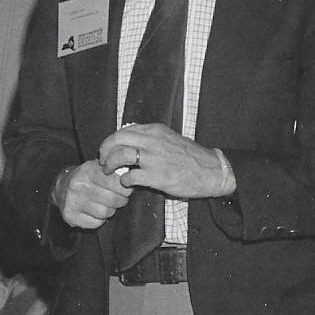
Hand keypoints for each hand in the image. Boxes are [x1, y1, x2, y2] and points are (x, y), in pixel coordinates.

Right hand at [52, 159, 133, 227]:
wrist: (62, 187)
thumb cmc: (87, 178)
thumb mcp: (99, 167)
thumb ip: (115, 170)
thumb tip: (132, 176)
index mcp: (87, 171)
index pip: (116, 182)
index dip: (125, 187)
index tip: (126, 188)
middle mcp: (78, 186)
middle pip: (113, 199)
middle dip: (121, 200)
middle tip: (120, 197)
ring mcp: (72, 202)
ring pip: (106, 213)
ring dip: (111, 210)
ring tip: (107, 204)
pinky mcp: (70, 217)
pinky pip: (96, 223)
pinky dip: (100, 220)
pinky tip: (96, 211)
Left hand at [100, 123, 236, 199]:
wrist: (211, 171)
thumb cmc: (191, 158)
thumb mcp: (170, 139)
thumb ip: (151, 139)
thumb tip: (131, 144)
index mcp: (155, 130)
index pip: (124, 130)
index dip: (112, 141)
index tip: (108, 150)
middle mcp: (153, 141)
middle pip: (117, 139)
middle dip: (105, 151)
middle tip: (103, 161)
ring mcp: (154, 158)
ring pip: (120, 155)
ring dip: (110, 165)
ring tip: (110, 172)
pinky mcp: (157, 176)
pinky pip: (130, 176)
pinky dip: (124, 180)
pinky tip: (127, 183)